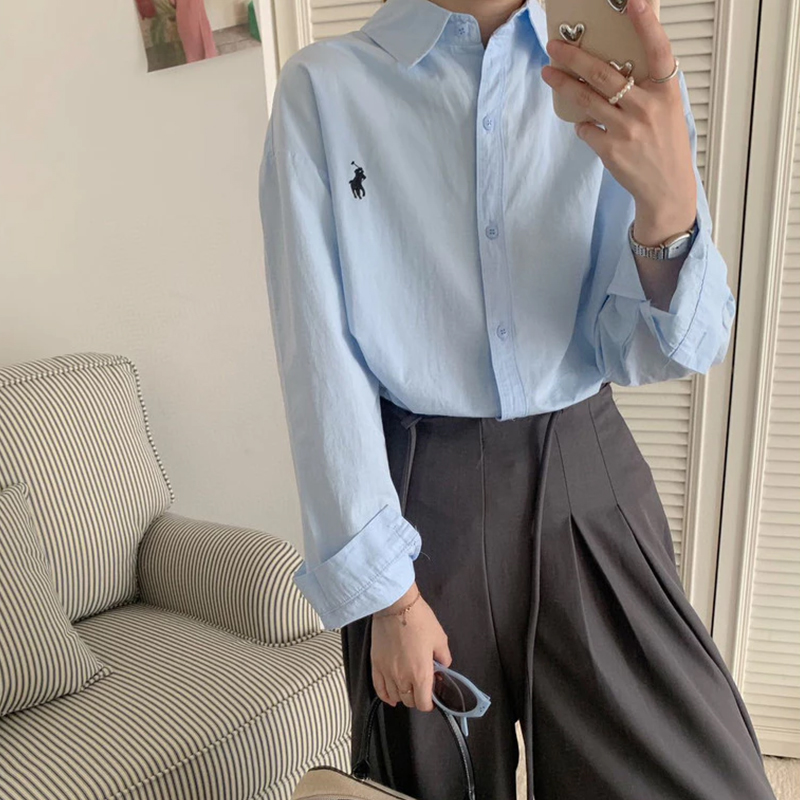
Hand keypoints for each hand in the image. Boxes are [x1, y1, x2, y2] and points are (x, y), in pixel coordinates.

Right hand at [371, 582, 452, 711]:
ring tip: (408, 686)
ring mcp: (387, 673)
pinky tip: (391, 697)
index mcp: (420, 674)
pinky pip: (379, 689)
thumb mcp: (440, 638)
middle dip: (417, 697)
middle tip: (422, 686)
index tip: (432, 696)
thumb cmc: (420, 620)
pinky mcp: (375, 665)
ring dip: (403, 695)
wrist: (396, 606)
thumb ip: (444, 658)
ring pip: (395, 697)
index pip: (423, 704)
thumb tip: (442, 667)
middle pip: (409, 701)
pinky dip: (386, 696)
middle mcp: (402, 678)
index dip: (430, 703)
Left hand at [540, 0, 696, 243]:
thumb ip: (647, 86)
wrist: (666, 187)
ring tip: (548, 73)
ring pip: (586, 99)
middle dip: (575, 57)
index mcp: (666, 92)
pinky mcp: (611, 150)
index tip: (633, 2)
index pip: (658, 51)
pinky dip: (583, 123)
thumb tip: (617, 61)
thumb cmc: (665, 144)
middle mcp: (647, 107)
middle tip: (554, 46)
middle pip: (604, 74)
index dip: (646, 25)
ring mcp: (627, 129)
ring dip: (563, 84)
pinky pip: (586, 128)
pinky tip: (586, 123)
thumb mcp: (667, 108)